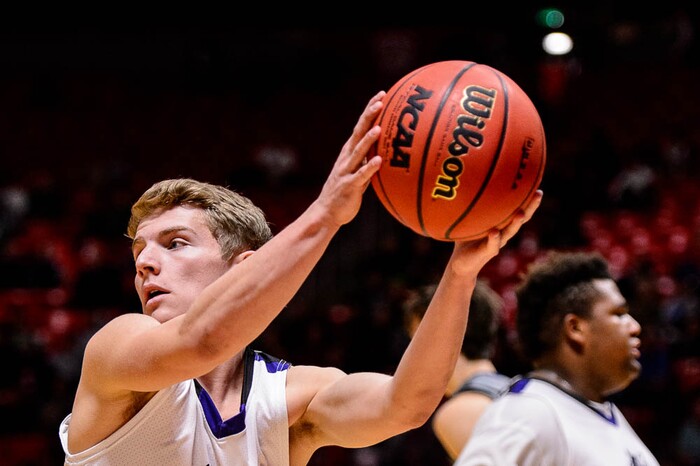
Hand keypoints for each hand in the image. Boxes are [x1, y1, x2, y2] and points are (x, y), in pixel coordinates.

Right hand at [315, 91, 384, 226]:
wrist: (327, 211)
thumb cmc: (346, 191)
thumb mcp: (358, 171)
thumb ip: (369, 158)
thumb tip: (387, 149)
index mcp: (349, 151)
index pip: (361, 126)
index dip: (370, 110)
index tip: (382, 94)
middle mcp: (347, 157)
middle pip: (358, 133)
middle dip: (369, 116)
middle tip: (380, 102)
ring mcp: (347, 171)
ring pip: (358, 152)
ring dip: (368, 140)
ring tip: (379, 129)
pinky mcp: (349, 186)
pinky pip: (361, 175)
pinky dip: (369, 167)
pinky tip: (379, 161)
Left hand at [449, 190, 543, 275]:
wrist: (461, 264)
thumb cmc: (466, 239)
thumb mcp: (469, 219)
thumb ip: (470, 205)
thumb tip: (465, 182)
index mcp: (502, 224)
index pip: (519, 209)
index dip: (528, 198)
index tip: (537, 183)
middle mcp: (504, 233)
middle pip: (521, 219)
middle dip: (531, 207)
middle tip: (539, 194)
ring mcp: (497, 243)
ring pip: (510, 233)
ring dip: (516, 223)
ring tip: (521, 213)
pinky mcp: (487, 252)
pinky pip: (492, 245)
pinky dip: (494, 238)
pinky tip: (494, 232)